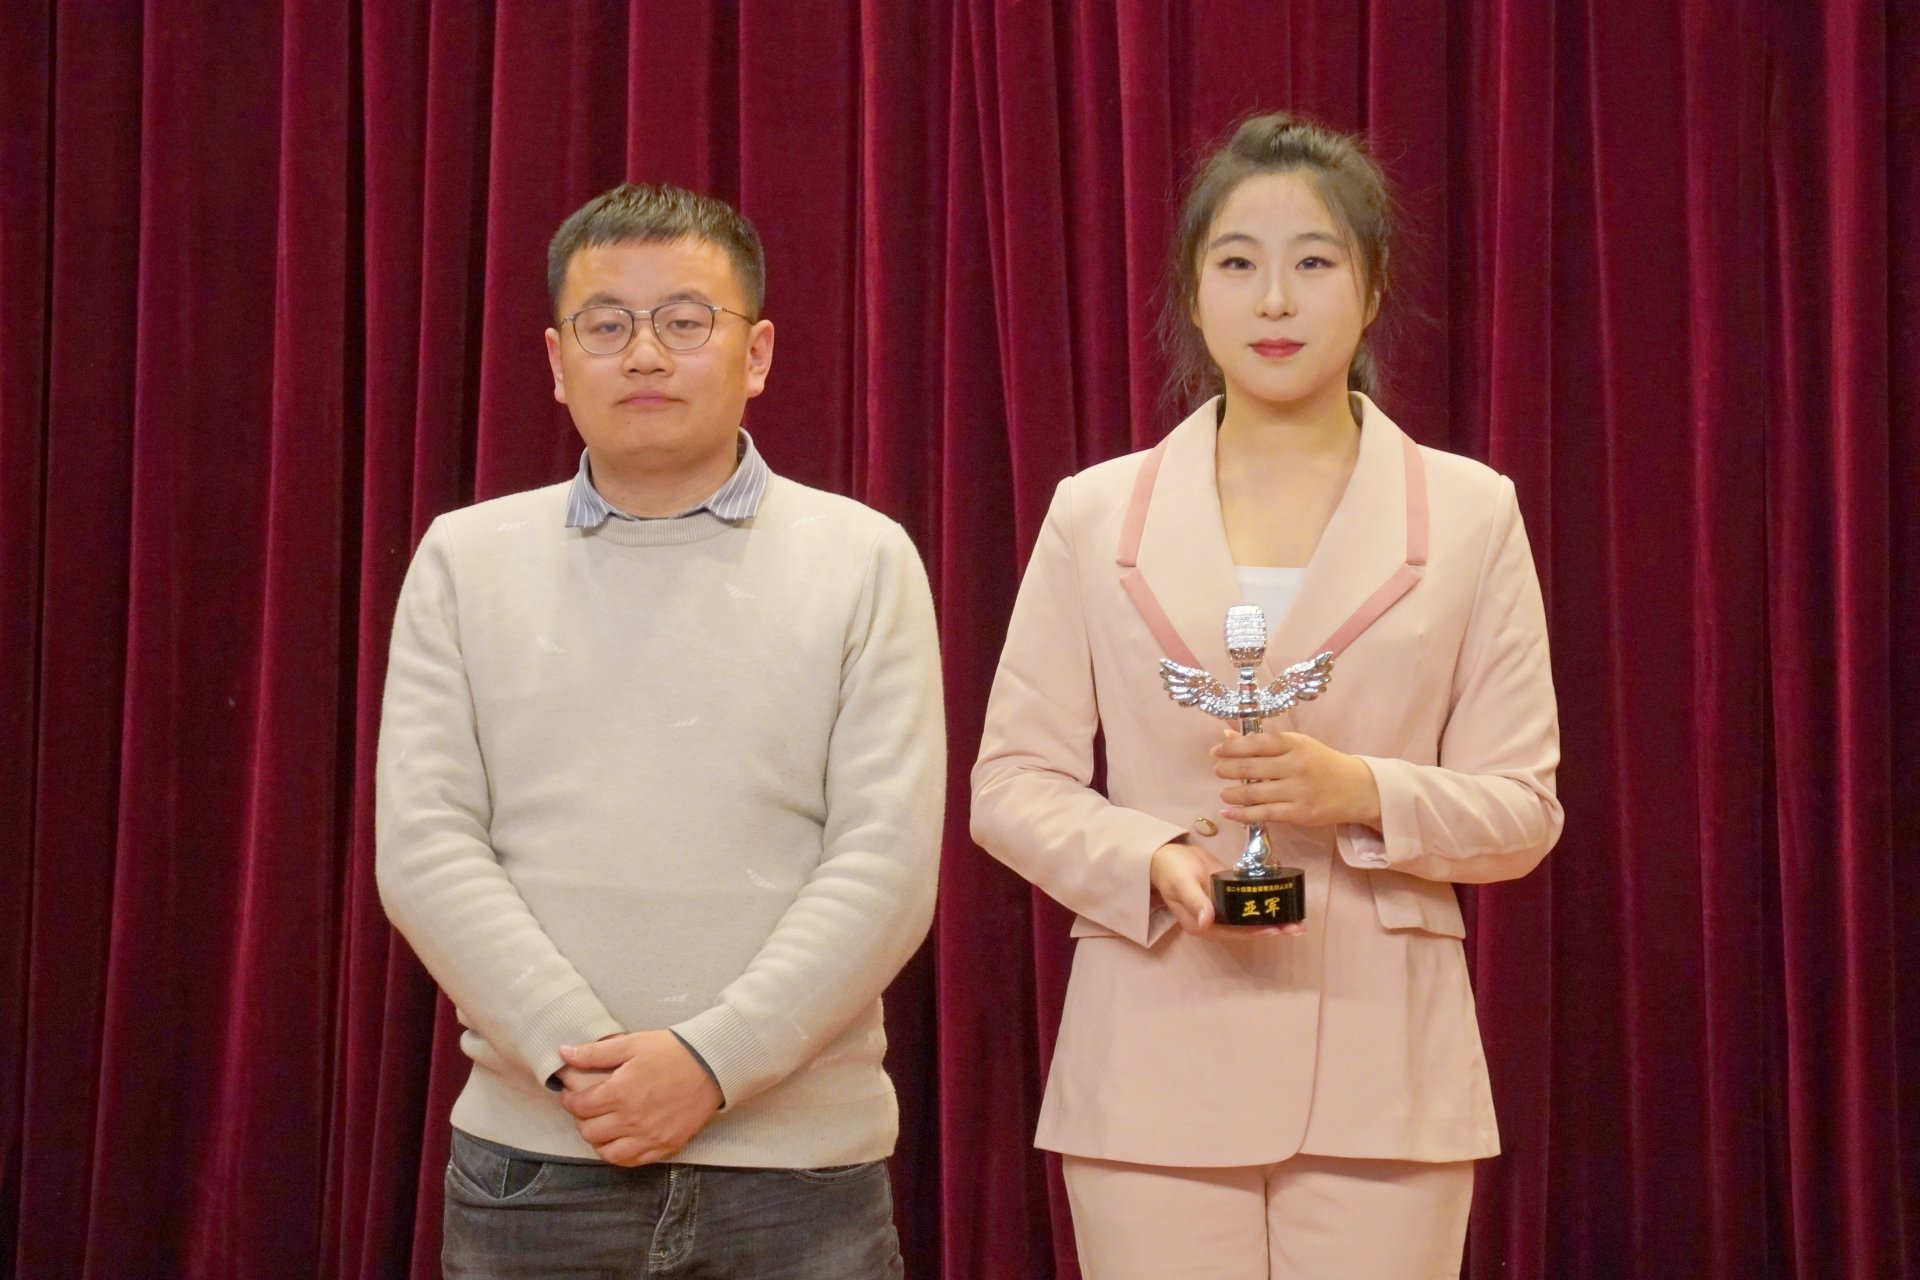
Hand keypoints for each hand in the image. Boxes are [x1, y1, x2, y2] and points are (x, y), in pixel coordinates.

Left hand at [557, 1030, 722, 1166]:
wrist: (712, 1066)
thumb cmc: (672, 1051)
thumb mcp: (632, 1044)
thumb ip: (595, 1052)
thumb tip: (563, 1052)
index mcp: (619, 1093)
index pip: (579, 1106)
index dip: (569, 1099)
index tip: (570, 1094)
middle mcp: (631, 1120)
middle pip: (589, 1131)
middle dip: (581, 1119)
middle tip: (586, 1108)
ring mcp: (649, 1137)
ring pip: (607, 1152)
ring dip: (598, 1140)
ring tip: (602, 1126)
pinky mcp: (665, 1146)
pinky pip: (632, 1161)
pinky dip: (620, 1154)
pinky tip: (620, 1140)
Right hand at [1149, 841, 1302, 937]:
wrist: (1166, 854)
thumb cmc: (1170, 870)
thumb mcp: (1181, 884)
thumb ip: (1195, 902)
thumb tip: (1206, 921)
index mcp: (1202, 924)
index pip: (1233, 932)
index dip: (1255, 932)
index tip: (1275, 929)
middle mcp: (1214, 921)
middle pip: (1247, 929)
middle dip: (1272, 928)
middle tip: (1297, 927)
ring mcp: (1222, 908)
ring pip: (1251, 917)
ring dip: (1273, 918)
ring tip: (1297, 921)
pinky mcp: (1228, 895)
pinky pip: (1248, 902)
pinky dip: (1265, 903)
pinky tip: (1282, 901)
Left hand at [1212, 729, 1381, 828]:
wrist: (1356, 788)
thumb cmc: (1321, 763)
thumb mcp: (1297, 745)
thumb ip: (1263, 743)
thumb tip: (1227, 737)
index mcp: (1295, 744)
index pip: (1256, 743)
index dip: (1232, 748)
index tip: (1216, 752)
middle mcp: (1295, 765)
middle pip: (1250, 768)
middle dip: (1226, 770)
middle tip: (1218, 772)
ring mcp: (1298, 791)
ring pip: (1253, 794)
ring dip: (1231, 794)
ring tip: (1225, 793)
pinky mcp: (1299, 813)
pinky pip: (1263, 814)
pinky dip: (1241, 815)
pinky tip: (1228, 812)